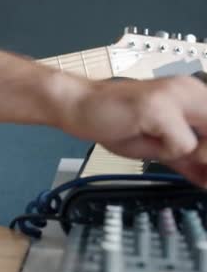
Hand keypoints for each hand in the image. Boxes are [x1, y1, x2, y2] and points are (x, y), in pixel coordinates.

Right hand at [61, 76, 206, 185]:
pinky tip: (143, 137)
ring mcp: (176, 96)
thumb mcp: (157, 145)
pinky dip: (165, 152)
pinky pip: (183, 146)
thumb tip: (206, 181)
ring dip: (187, 154)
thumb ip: (186, 161)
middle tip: (196, 171)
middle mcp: (190, 89)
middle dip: (204, 158)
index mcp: (194, 94)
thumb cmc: (112, 121)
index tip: (203, 171)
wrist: (77, 106)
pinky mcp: (159, 108)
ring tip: (158, 145)